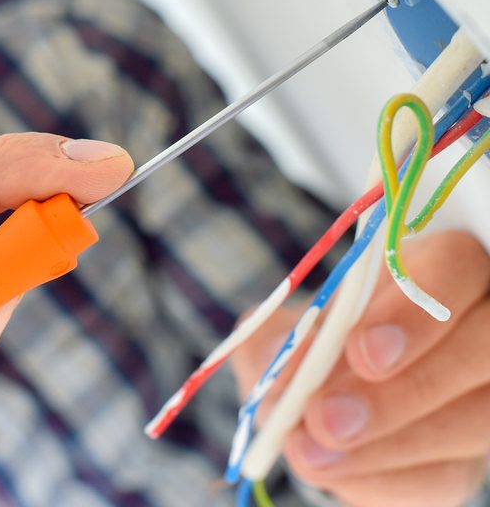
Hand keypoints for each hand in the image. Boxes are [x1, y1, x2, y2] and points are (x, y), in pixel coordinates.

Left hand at [232, 230, 489, 506]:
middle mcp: (478, 324)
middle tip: (325, 417)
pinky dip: (382, 479)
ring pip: (474, 422)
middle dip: (403, 392)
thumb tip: (283, 366)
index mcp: (439, 266)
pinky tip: (330, 469)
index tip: (361, 352)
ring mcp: (483, 392)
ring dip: (387, 444)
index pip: (456, 269)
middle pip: (481, 352)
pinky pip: (445, 477)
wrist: (317, 387)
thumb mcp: (282, 325)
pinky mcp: (467, 455)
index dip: (415, 314)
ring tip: (309, 450)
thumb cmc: (308, 339)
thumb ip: (277, 338)